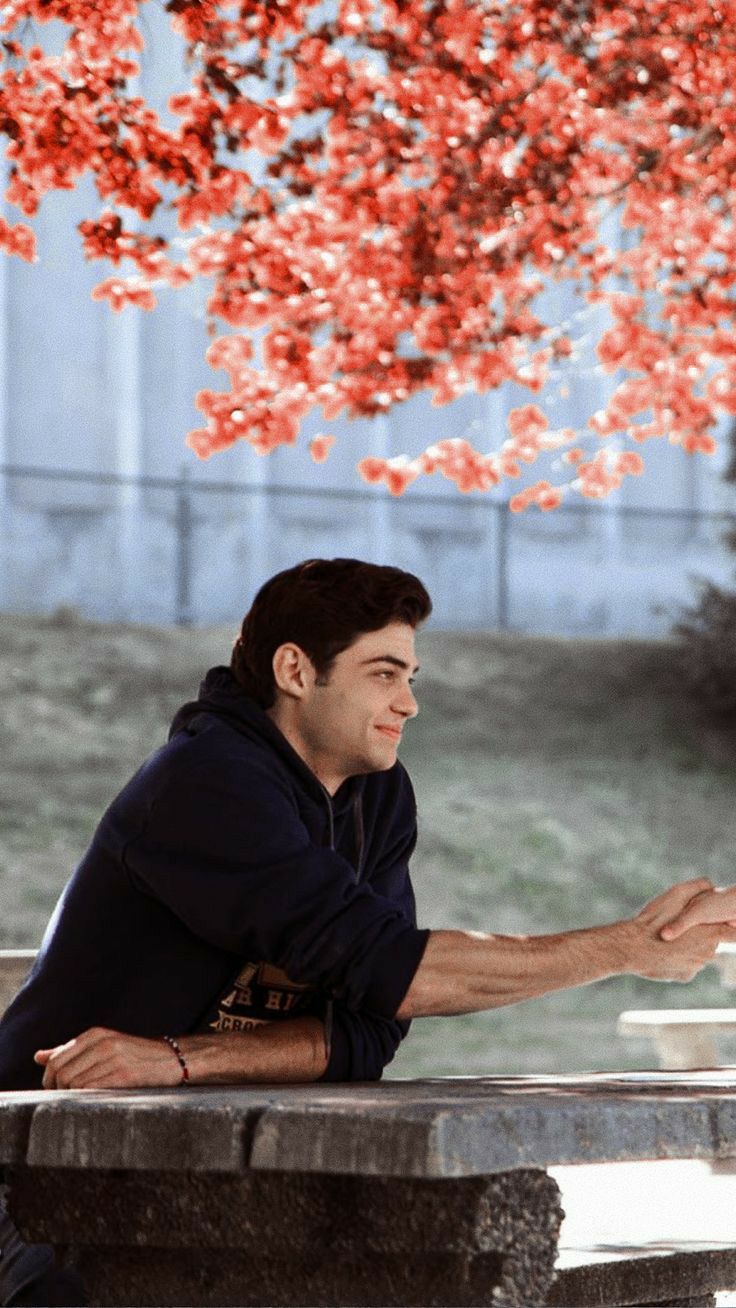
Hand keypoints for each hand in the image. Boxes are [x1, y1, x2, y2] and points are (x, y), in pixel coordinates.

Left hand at [34, 1027, 184, 1088]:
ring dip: (72, 1098)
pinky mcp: (125, 1075)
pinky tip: (95, 1102)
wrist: (173, 1059)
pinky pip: (91, 1090)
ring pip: (73, 1083)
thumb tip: (38, 1056)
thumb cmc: (134, 1056)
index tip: (58, 1091)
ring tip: (83, 1102)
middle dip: (58, 1091)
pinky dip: (86, 1099)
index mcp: (95, 1034)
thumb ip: (71, 1051)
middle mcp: (103, 1042)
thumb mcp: (103, 1046)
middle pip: (60, 1072)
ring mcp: (114, 1058)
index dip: (50, 1079)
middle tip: (67, 1100)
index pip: (55, 1059)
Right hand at [623, 878, 735, 981]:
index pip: (734, 933)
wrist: (632, 947)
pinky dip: (676, 959)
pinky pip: (685, 966)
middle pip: (710, 942)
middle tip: (680, 927)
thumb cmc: (655, 920)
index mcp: (711, 933)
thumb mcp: (676, 893)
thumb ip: (698, 887)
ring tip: (666, 939)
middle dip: (698, 934)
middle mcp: (708, 953)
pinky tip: (662, 951)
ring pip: (696, 954)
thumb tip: (711, 884)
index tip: (728, 922)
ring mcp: (697, 967)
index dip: (730, 926)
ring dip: (686, 947)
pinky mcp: (684, 976)